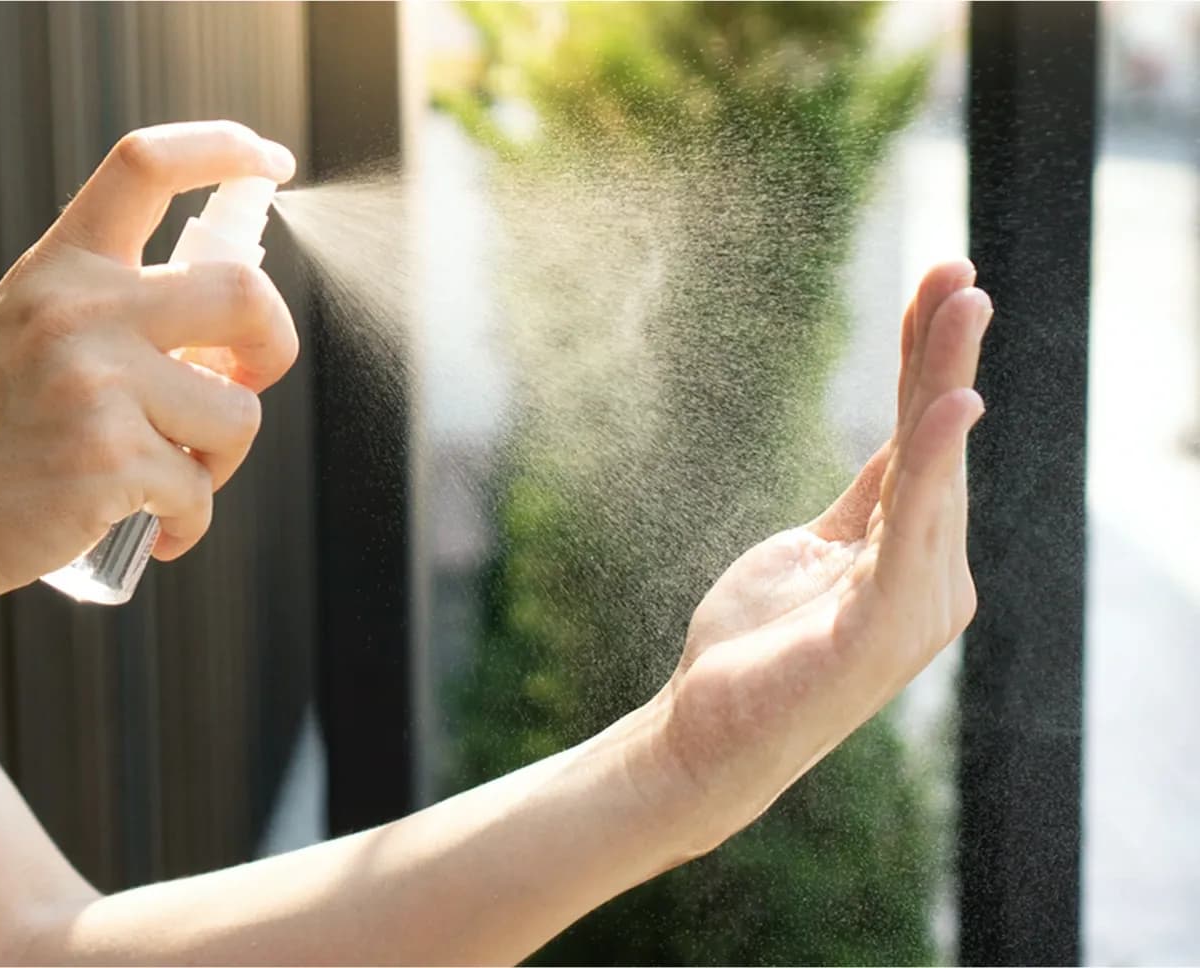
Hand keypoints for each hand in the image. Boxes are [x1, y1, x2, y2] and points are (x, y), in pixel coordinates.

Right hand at [0, 121, 298, 604]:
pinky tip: (153, 528)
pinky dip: (189, 520)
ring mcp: (96, 383)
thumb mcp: (25, 333)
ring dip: (221, 458)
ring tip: (170, 479)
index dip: (224, 147)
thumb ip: (113, 312)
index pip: (146, 165)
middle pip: (245, 294)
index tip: (272, 161)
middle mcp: (78, 311)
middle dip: (274, 345)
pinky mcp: (111, 460)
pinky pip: (200, 490)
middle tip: (246, 382)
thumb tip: (235, 334)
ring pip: (239, 413)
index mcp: (60, 268)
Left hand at [646, 260, 990, 855]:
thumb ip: (869, 504)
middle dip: (946, 354)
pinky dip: (929, 467)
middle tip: (959, 271)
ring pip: (935, 474)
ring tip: (961, 303)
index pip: (924, 442)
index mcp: (915, 558)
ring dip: (945, 383)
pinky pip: (910, 533)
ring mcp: (914, 607)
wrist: (708, 737)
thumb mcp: (815, 553)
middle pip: (939, 446)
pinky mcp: (882, 630)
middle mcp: (932, 578)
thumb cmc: (760, 649)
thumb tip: (902, 439)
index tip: (938, 286)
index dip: (929, 364)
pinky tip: (946, 408)